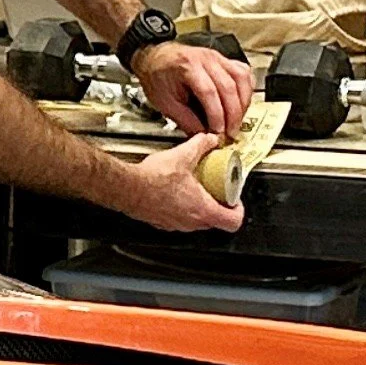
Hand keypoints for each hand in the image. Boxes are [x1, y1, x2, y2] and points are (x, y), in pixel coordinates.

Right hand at [123, 134, 244, 233]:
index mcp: (203, 210)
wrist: (127, 187)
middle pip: (216, 221)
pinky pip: (178, 220)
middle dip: (218, 206)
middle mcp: (191, 222)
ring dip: (199, 208)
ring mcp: (176, 225)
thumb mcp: (183, 155)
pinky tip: (174, 193)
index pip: (233, 221)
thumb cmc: (153, 179)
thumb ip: (201, 145)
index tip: (234, 199)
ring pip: (196, 222)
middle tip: (215, 190)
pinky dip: (181, 209)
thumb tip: (210, 139)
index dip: (238, 210)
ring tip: (194, 190)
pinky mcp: (161, 223)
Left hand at [132, 42, 252, 138]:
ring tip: (237, 122)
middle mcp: (205, 59)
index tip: (218, 131)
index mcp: (187, 66)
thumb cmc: (157, 76)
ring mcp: (217, 57)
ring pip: (241, 78)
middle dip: (232, 114)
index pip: (208, 91)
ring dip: (243, 103)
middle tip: (230, 132)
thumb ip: (185, 119)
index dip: (216, 114)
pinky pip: (243, 73)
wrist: (154, 57)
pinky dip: (246, 89)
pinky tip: (242, 104)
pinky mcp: (224, 60)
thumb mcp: (164, 102)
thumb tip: (204, 136)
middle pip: (228, 86)